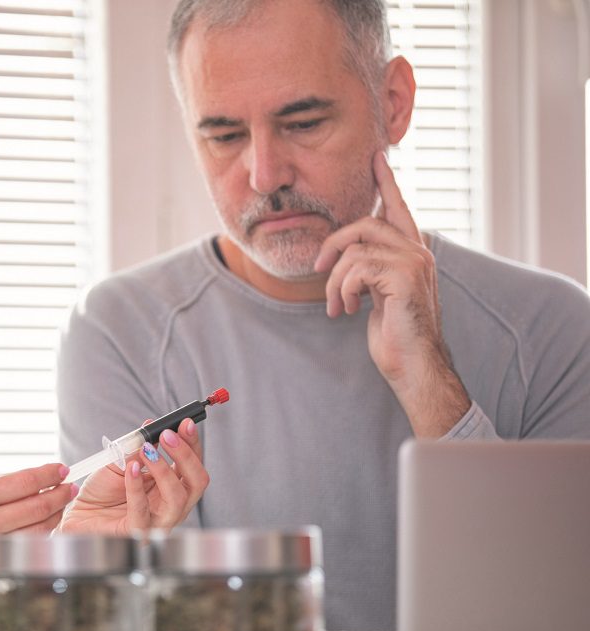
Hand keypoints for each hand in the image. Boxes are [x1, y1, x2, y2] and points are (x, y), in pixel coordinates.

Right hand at [0, 463, 73, 597]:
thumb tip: (28, 487)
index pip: (23, 482)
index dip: (48, 475)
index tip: (62, 470)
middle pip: (37, 506)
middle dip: (59, 496)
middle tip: (70, 488)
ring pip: (36, 530)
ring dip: (54, 517)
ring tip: (59, 508)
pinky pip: (24, 550)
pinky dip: (38, 538)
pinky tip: (43, 530)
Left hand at [57, 417, 208, 534]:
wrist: (79, 513)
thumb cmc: (102, 491)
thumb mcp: (120, 462)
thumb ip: (137, 448)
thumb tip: (150, 426)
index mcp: (171, 486)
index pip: (193, 465)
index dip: (192, 443)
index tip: (185, 423)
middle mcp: (171, 504)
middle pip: (196, 482)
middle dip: (186, 455)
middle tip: (168, 435)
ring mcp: (157, 520)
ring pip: (177, 497)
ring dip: (164, 469)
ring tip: (147, 450)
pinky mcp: (137, 531)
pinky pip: (142, 510)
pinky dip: (136, 486)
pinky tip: (130, 469)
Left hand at [313, 151, 469, 436]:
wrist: (413, 365)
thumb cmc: (394, 334)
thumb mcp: (377, 294)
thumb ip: (369, 269)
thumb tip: (346, 256)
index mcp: (412, 252)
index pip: (398, 208)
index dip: (386, 182)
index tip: (376, 157)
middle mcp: (417, 251)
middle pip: (364, 223)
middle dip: (333, 244)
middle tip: (320, 266)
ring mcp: (414, 262)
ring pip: (354, 249)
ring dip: (334, 281)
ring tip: (336, 306)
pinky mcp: (405, 278)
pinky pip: (355, 269)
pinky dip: (341, 292)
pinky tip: (345, 312)